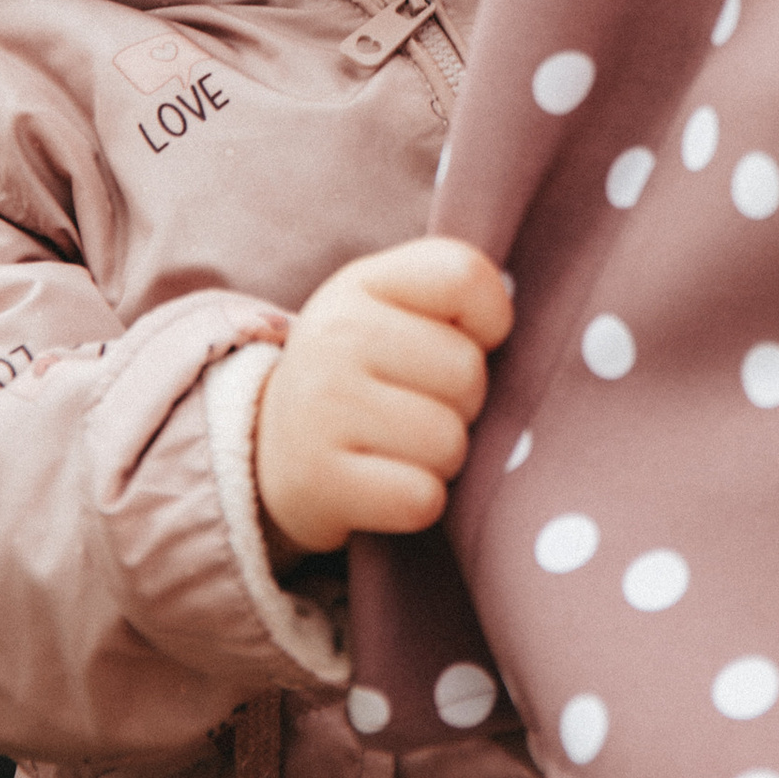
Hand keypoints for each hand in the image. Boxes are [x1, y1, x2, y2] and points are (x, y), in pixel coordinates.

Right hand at [254, 237, 513, 554]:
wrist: (266, 446)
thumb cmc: (361, 372)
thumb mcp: (391, 308)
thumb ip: (456, 296)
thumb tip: (512, 329)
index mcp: (361, 282)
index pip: (465, 276)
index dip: (488, 320)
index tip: (462, 341)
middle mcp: (335, 336)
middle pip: (468, 373)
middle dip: (462, 404)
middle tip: (418, 407)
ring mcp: (322, 408)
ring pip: (449, 443)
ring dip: (441, 459)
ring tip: (399, 446)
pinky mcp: (320, 481)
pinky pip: (421, 499)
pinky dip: (418, 501)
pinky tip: (385, 484)